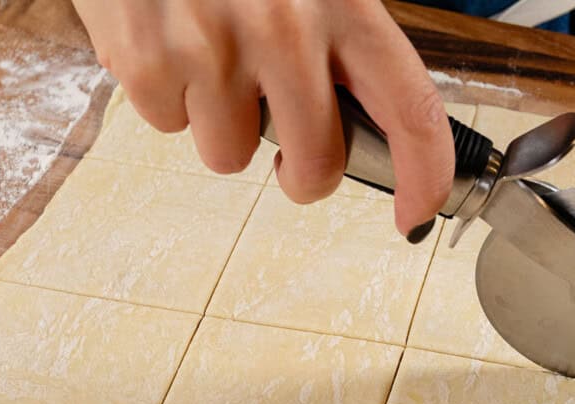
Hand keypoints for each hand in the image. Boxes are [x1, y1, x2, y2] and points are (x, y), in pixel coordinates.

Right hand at [72, 0, 454, 237]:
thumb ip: (338, 38)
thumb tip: (357, 121)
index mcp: (343, 2)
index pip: (411, 109)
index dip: (425, 175)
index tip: (416, 211)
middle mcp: (286, 28)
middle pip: (316, 164)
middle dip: (299, 171)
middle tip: (281, 144)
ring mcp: (214, 48)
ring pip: (230, 154)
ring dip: (218, 123)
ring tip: (204, 56)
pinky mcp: (150, 61)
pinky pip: (167, 127)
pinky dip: (164, 98)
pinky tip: (165, 42)